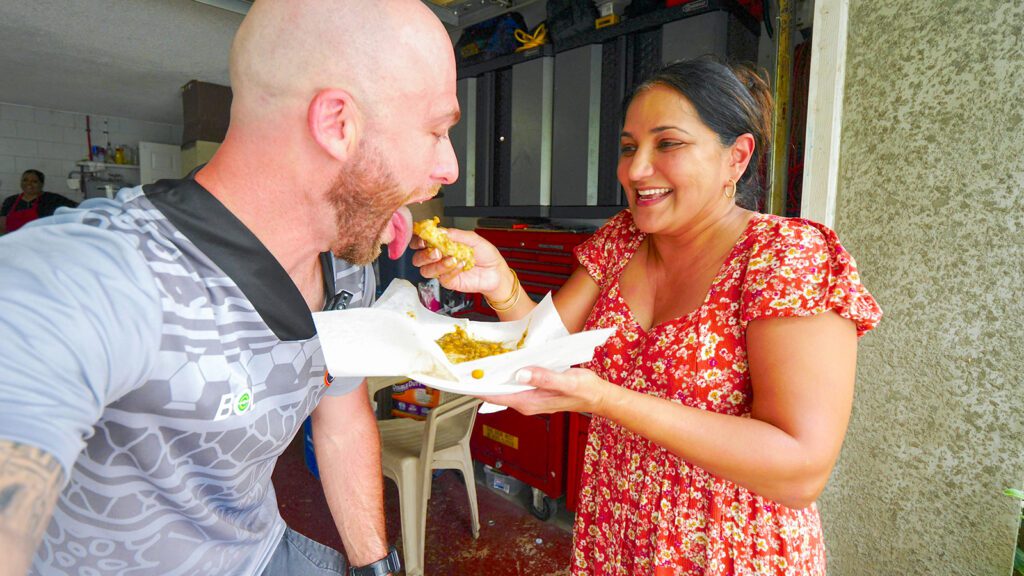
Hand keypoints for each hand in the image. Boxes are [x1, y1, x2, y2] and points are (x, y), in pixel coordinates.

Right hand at [410, 227, 507, 296]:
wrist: (496, 271)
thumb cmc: (485, 254)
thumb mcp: (473, 239)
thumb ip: (456, 235)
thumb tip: (441, 231)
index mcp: (441, 243)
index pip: (421, 241)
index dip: (417, 239)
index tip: (423, 238)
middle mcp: (439, 257)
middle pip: (418, 258)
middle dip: (424, 254)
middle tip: (436, 251)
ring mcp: (442, 270)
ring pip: (426, 270)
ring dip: (436, 264)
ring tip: (452, 259)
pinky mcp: (449, 282)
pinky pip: (442, 278)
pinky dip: (451, 270)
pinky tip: (461, 265)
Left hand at [477, 367, 613, 415]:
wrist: (597, 396)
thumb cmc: (584, 391)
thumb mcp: (567, 382)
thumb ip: (544, 378)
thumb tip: (521, 373)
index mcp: (529, 402)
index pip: (496, 396)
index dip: (478, 388)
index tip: (465, 378)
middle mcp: (526, 402)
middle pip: (496, 392)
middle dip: (482, 380)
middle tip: (467, 363)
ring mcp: (529, 397)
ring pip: (504, 387)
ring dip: (493, 376)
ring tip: (480, 360)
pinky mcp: (534, 391)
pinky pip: (514, 383)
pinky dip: (506, 373)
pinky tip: (503, 362)